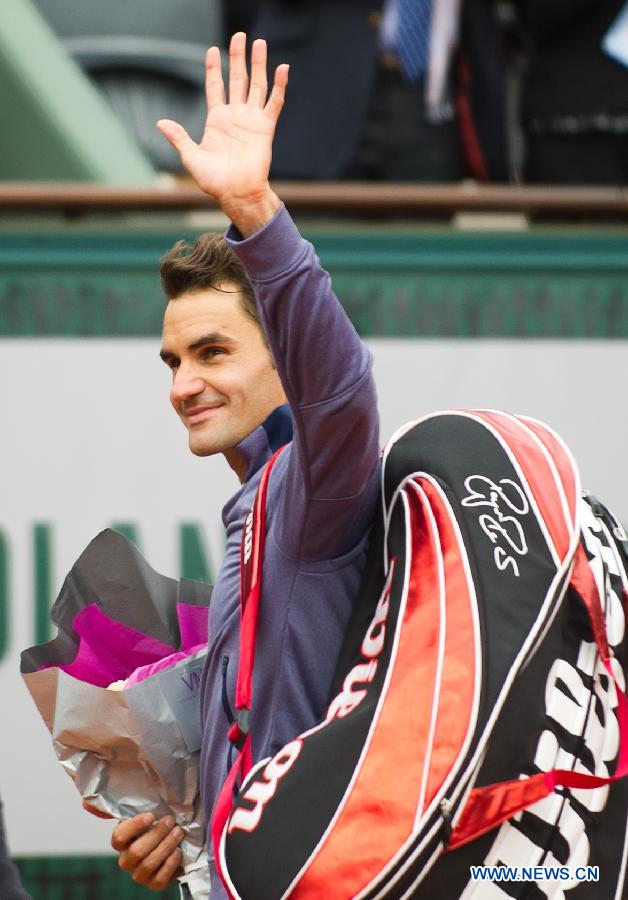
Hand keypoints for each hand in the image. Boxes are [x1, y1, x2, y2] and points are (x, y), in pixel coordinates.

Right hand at [111, 814, 183, 890]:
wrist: (164, 848)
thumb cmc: (154, 829)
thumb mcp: (148, 819)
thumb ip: (148, 812)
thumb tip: (156, 795)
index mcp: (121, 843)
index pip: (120, 836)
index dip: (135, 826)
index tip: (151, 816)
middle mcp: (126, 861)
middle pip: (137, 851)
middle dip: (157, 834)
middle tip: (171, 821)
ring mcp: (139, 874)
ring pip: (148, 864)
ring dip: (166, 846)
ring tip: (178, 833)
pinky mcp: (153, 884)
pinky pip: (160, 878)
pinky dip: (170, 864)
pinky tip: (178, 851)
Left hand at [157, 32, 288, 234]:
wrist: (237, 193)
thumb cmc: (214, 180)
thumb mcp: (191, 157)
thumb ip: (179, 137)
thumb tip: (160, 123)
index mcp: (217, 120)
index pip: (215, 87)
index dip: (214, 68)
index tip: (212, 50)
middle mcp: (235, 116)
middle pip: (238, 79)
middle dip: (238, 57)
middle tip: (240, 36)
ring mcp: (251, 120)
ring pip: (257, 85)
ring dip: (258, 64)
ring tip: (259, 43)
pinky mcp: (266, 127)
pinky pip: (274, 102)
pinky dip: (279, 86)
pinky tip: (282, 68)